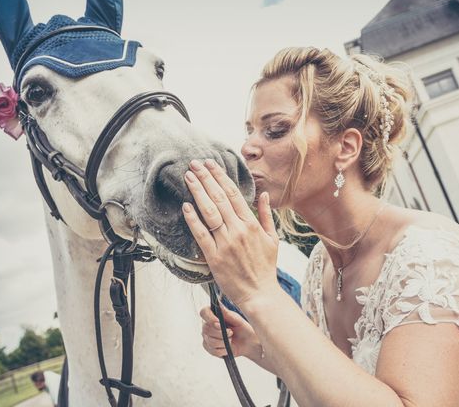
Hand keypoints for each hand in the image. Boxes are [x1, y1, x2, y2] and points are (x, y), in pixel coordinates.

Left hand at [182, 158, 279, 307]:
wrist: (260, 294)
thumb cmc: (265, 267)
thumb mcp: (272, 239)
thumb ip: (266, 215)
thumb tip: (264, 195)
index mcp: (251, 224)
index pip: (233, 194)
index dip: (220, 177)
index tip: (210, 164)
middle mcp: (238, 230)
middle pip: (219, 198)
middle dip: (206, 178)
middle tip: (194, 164)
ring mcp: (226, 243)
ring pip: (210, 212)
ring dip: (198, 192)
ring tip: (188, 177)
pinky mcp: (215, 257)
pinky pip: (201, 235)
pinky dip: (193, 220)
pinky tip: (186, 206)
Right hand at [200, 305, 261, 359]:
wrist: (247, 343)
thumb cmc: (242, 328)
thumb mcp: (237, 319)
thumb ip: (226, 313)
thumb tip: (218, 303)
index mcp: (213, 314)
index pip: (204, 312)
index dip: (209, 318)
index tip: (219, 323)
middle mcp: (207, 325)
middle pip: (206, 328)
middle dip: (220, 333)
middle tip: (231, 332)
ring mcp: (207, 337)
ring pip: (210, 341)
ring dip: (223, 342)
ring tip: (231, 339)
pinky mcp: (209, 348)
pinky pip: (212, 350)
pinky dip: (222, 350)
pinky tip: (228, 347)